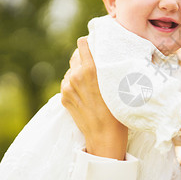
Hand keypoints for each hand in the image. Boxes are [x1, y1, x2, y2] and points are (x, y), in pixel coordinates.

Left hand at [61, 37, 127, 158]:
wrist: (104, 136)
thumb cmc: (117, 110)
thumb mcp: (116, 84)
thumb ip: (106, 68)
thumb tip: (105, 55)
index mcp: (89, 70)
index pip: (82, 44)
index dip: (88, 43)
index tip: (95, 44)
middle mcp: (75, 76)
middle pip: (75, 56)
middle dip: (85, 58)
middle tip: (96, 64)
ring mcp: (67, 88)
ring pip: (71, 70)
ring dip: (79, 72)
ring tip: (92, 82)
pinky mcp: (63, 98)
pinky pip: (68, 83)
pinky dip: (75, 84)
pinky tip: (86, 92)